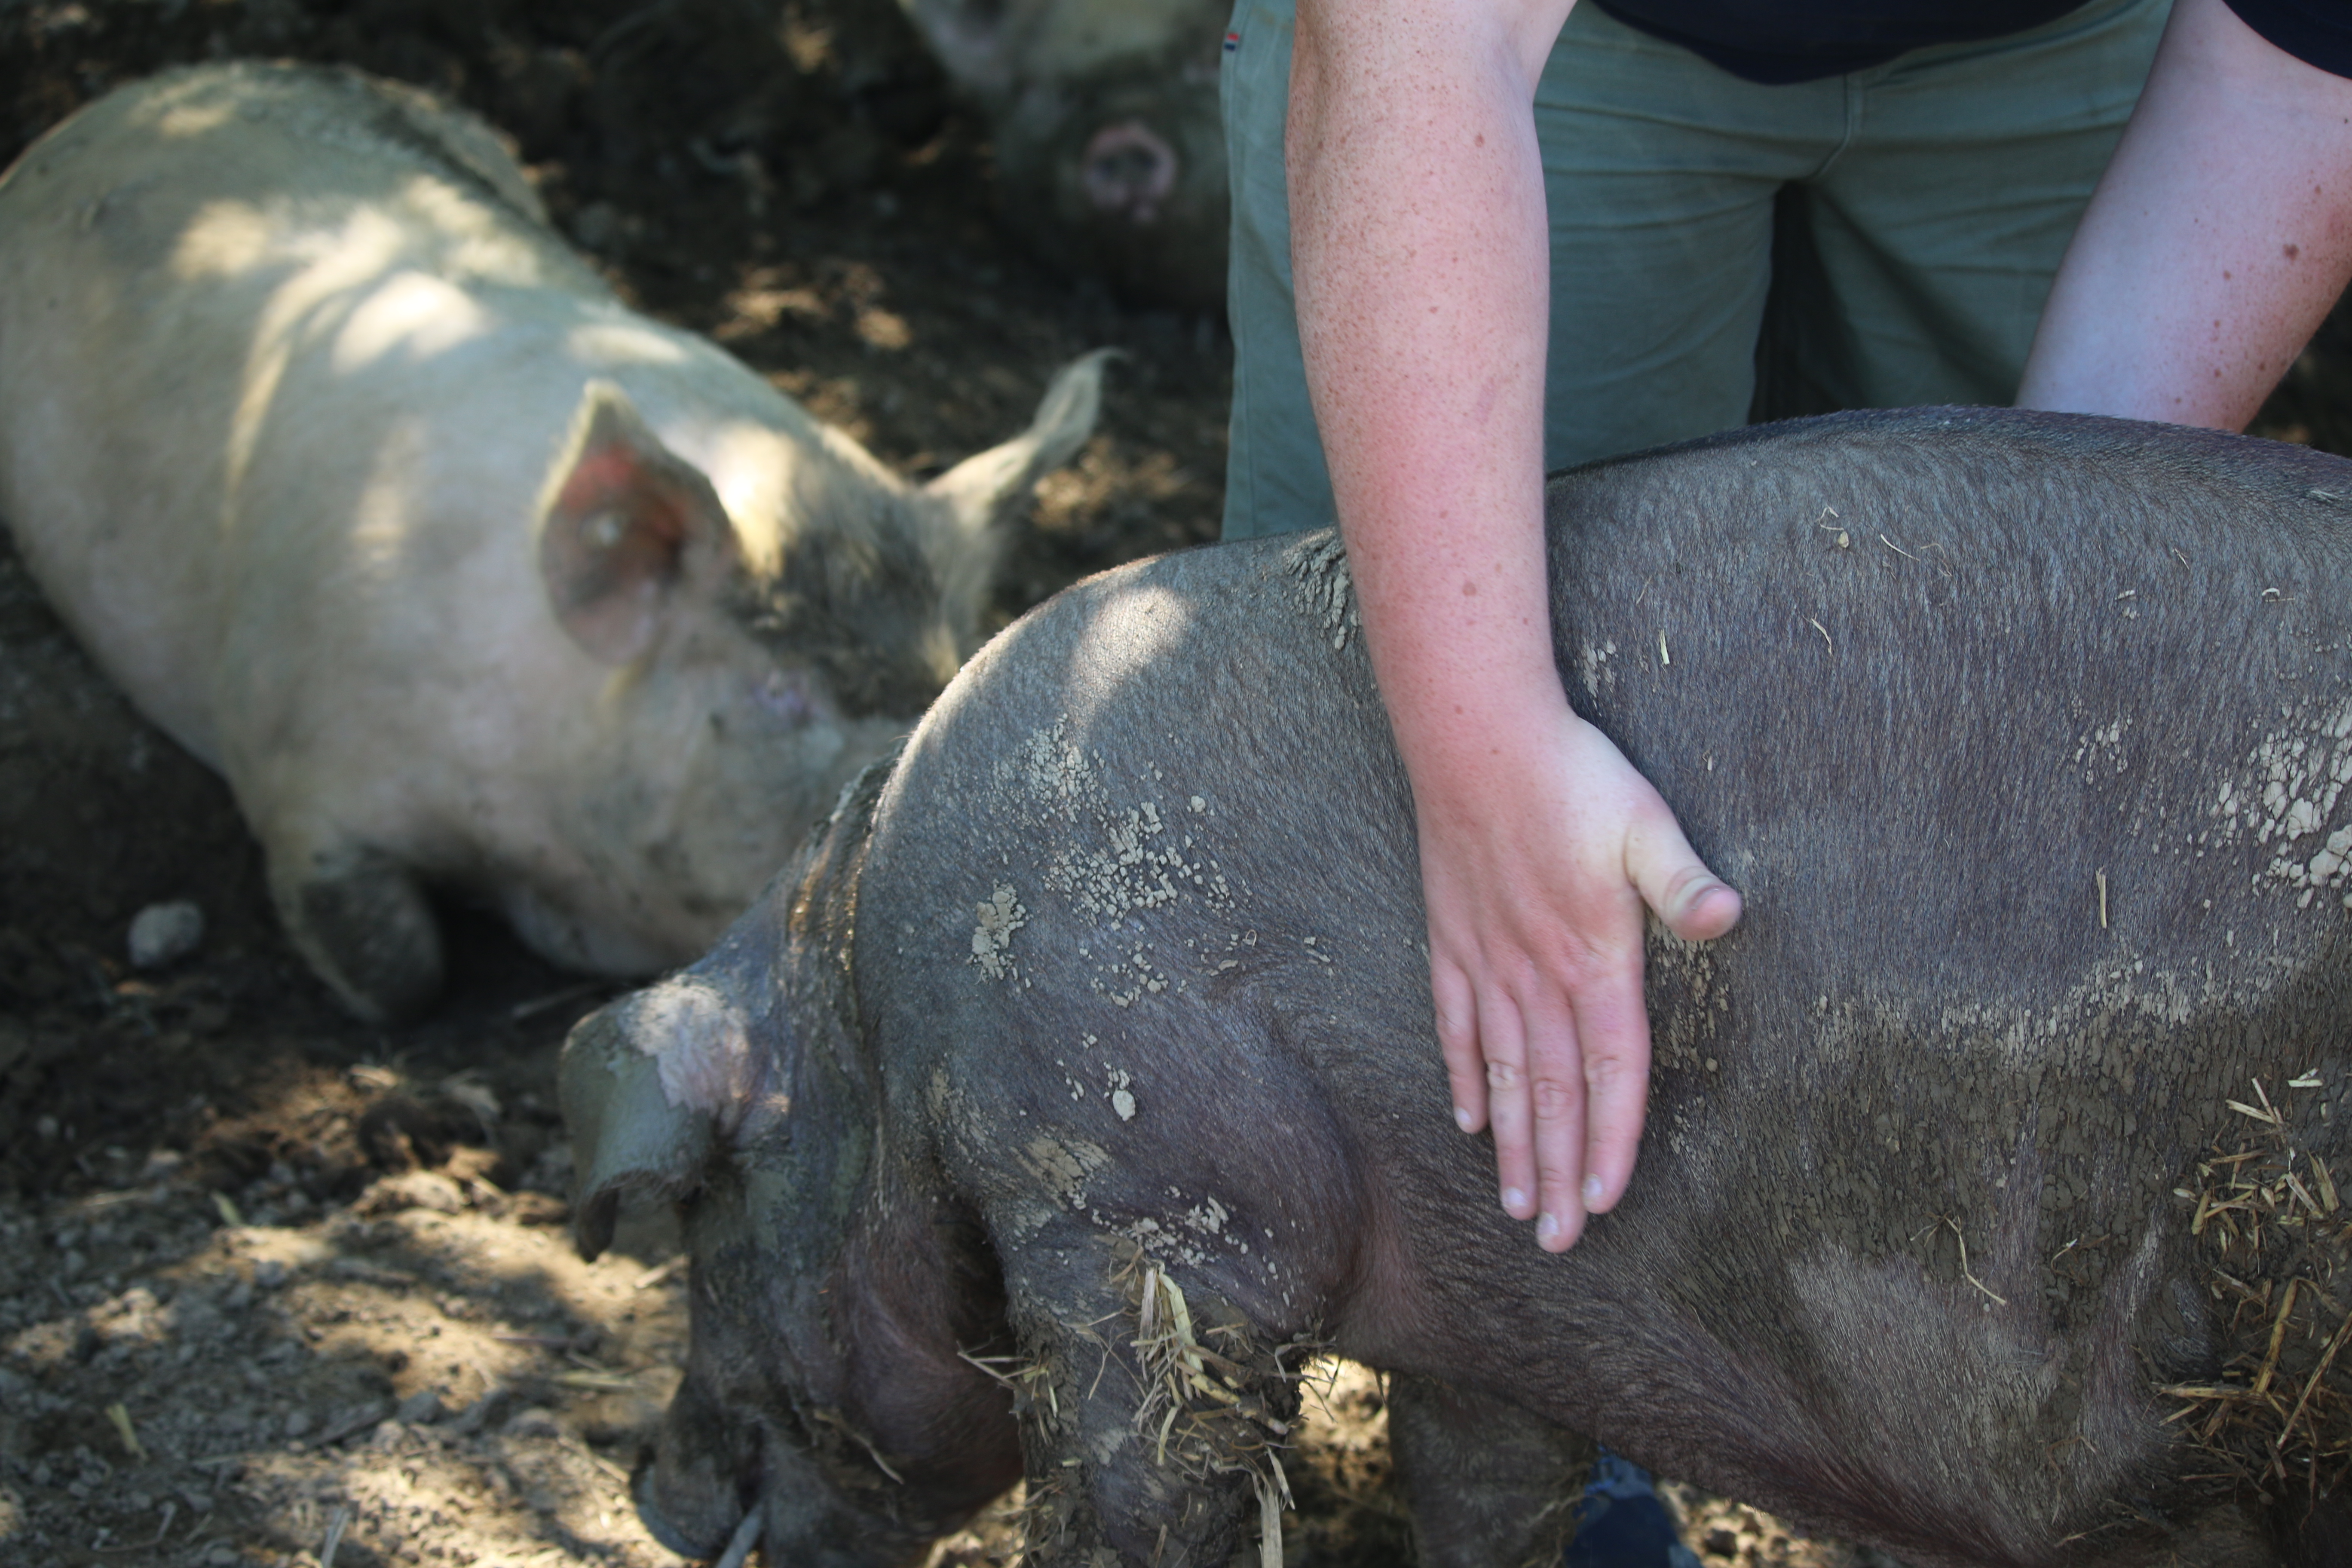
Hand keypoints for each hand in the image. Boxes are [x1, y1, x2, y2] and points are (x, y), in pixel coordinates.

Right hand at [1412, 695, 1739, 1251]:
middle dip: (1555, 1170)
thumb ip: (1681, 880)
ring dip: (1512, 1142)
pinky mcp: (1453, 940)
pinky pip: (1458, 1025)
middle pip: (1553, 1092)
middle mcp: (1535, 973)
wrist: (1474, 736)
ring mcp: (1488, 961)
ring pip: (1505, 1074)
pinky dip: (1465, 1075)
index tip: (1605, 1200)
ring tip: (1516, 1203)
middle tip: (1555, 1239)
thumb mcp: (1644, 820)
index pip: (1608, 1069)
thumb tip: (1729, 919)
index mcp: (1592, 955)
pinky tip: (1469, 1119)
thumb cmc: (1571, 776)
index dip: (1610, 1139)